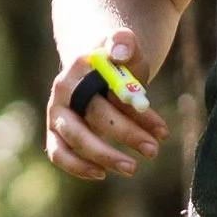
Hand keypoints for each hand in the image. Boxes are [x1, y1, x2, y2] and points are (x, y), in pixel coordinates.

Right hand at [45, 27, 169, 180]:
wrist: (97, 71)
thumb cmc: (117, 63)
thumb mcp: (128, 47)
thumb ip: (126, 43)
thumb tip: (119, 54)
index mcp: (81, 65)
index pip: (108, 89)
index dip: (132, 110)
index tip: (161, 129)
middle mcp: (64, 90)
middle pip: (95, 116)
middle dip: (127, 134)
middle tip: (154, 150)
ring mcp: (57, 112)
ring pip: (76, 139)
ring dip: (105, 156)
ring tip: (133, 168)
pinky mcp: (55, 132)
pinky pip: (58, 153)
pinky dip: (77, 167)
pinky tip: (102, 174)